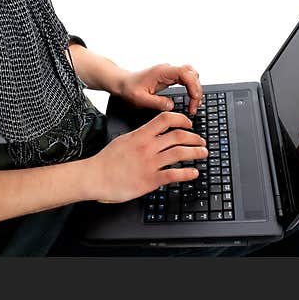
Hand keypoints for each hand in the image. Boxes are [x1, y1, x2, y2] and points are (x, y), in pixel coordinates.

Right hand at [87, 111, 208, 202]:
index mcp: (140, 135)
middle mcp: (147, 147)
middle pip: (178, 135)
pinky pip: (174, 175)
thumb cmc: (106, 160)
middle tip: (201, 141)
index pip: (165, 119)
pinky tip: (194, 173)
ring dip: (195, 152)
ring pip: (180, 153)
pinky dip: (187, 173)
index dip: (182, 120)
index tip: (189, 124)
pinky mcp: (150, 180)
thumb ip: (140, 137)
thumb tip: (151, 135)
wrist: (95, 176)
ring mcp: (150, 163)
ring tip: (203, 153)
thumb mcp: (124, 140)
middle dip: (194, 137)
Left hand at [117, 63, 203, 114]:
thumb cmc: (129, 89)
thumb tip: (172, 106)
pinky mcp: (169, 77)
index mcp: (162, 72)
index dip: (193, 86)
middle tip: (194, 107)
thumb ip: (157, 103)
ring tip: (194, 105)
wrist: (122, 83)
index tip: (194, 101)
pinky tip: (190, 99)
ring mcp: (169, 72)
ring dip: (195, 89)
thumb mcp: (140, 99)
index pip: (185, 73)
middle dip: (197, 91)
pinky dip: (191, 89)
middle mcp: (167, 70)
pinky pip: (186, 79)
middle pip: (192, 74)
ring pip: (191, 75)